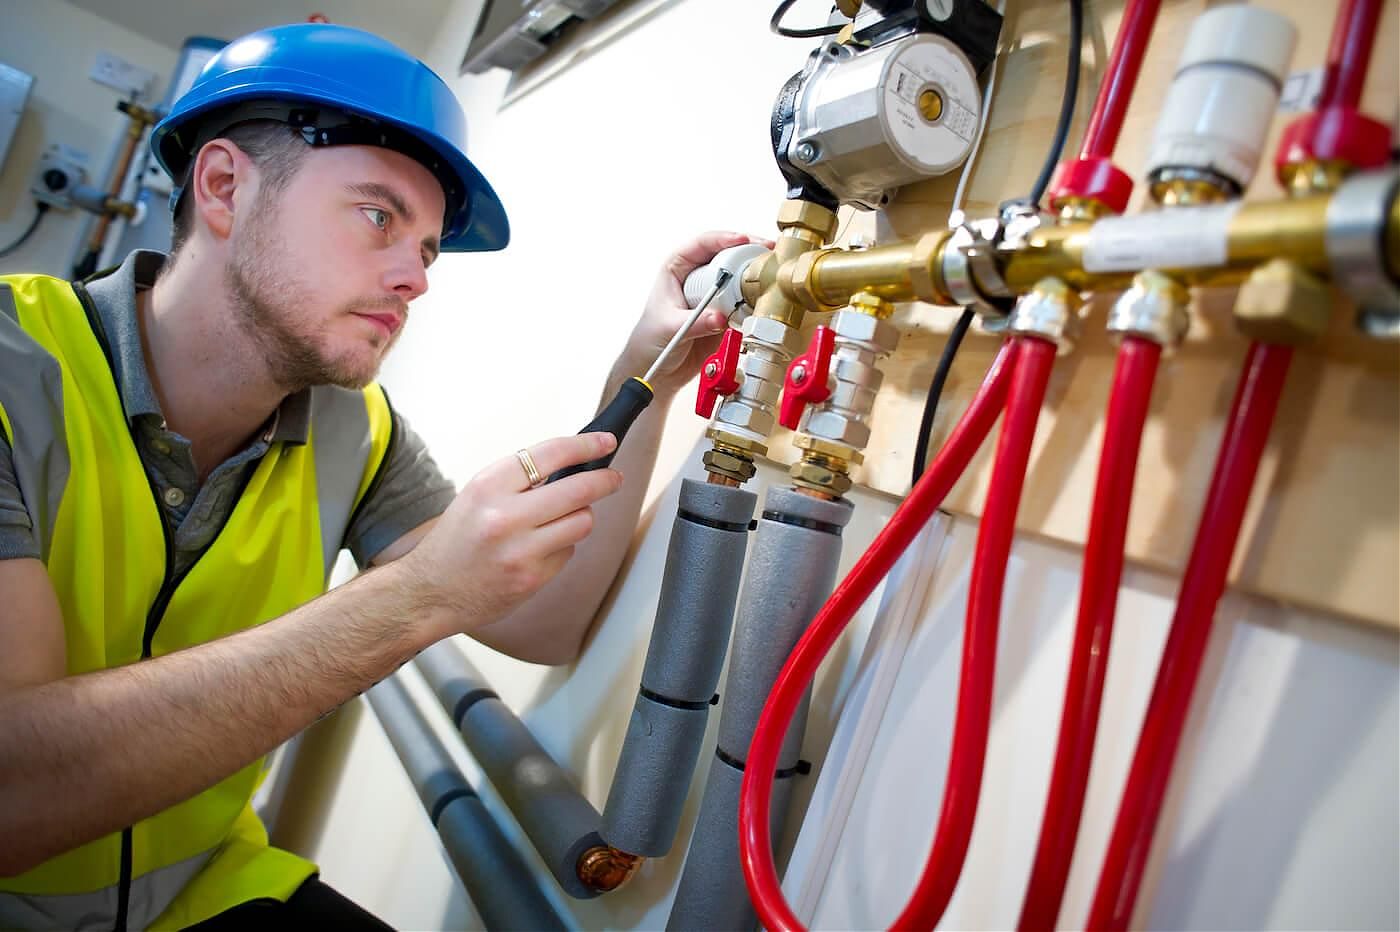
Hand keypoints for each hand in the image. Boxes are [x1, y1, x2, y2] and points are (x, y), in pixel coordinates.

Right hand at [403, 433, 622, 638]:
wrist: (430, 591)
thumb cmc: (456, 541)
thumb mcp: (477, 495)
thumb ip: (519, 480)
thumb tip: (571, 465)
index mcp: (488, 485)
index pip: (551, 453)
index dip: (586, 445)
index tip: (605, 442)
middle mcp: (505, 515)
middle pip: (579, 489)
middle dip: (604, 481)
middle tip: (613, 478)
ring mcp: (521, 549)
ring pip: (581, 521)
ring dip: (580, 517)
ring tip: (562, 519)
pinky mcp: (532, 577)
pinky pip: (568, 552)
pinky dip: (562, 547)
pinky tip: (539, 550)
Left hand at [617, 231, 774, 398]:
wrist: (658, 369)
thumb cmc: (651, 340)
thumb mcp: (671, 328)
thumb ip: (697, 323)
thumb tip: (720, 317)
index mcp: (677, 268)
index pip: (703, 243)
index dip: (724, 238)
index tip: (744, 241)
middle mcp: (698, 276)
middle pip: (728, 255)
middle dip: (749, 253)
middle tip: (767, 256)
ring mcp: (713, 293)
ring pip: (739, 276)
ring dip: (755, 276)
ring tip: (770, 277)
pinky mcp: (726, 312)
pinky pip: (745, 301)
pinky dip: (755, 300)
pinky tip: (765, 300)